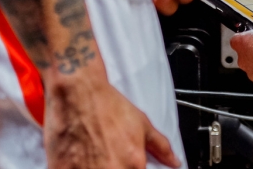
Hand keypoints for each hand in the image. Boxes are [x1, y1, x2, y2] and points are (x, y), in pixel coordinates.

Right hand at [44, 69, 179, 168]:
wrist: (77, 91)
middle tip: (106, 159)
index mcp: (134, 166)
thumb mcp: (142, 124)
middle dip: (111, 168)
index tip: (127, 164)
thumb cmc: (106, 105)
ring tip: (91, 158)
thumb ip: (161, 147)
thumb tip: (175, 161)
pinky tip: (77, 161)